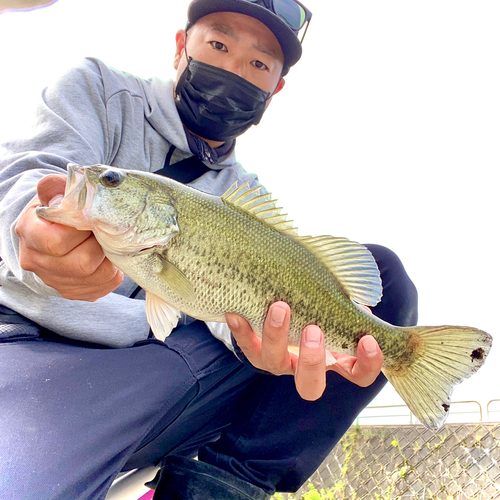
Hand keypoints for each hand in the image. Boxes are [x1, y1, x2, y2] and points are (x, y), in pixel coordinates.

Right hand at [15, 174, 122, 300]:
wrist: (54, 234)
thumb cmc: (58, 210)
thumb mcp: (55, 193)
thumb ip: (59, 186)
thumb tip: (70, 181)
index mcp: (30, 233)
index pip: (57, 242)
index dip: (82, 230)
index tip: (92, 220)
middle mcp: (37, 262)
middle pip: (82, 263)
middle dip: (101, 246)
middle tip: (106, 232)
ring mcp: (55, 281)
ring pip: (98, 276)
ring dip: (110, 258)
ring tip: (109, 243)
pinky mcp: (74, 292)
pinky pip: (105, 285)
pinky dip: (114, 271)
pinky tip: (108, 258)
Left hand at [227, 302, 382, 400]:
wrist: (281, 306)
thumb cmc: (319, 307)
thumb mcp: (337, 307)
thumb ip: (348, 305)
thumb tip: (358, 301)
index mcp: (334, 360)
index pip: (358, 374)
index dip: (368, 364)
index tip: (368, 340)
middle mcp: (305, 368)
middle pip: (310, 386)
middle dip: (311, 360)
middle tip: (314, 330)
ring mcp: (279, 362)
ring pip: (274, 363)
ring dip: (277, 336)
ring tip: (280, 307)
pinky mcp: (256, 350)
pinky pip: (247, 346)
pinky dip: (242, 331)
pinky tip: (236, 313)